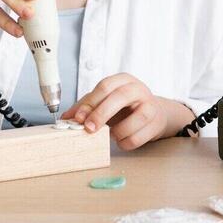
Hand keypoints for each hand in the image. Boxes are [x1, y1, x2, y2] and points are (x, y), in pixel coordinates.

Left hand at [62, 74, 189, 149]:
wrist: (153, 112)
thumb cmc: (124, 107)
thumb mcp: (105, 101)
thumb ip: (86, 107)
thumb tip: (66, 118)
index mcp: (123, 80)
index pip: (105, 86)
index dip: (90, 102)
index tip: (78, 118)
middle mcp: (138, 89)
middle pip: (120, 97)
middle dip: (101, 114)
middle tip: (89, 129)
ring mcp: (150, 105)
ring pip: (134, 119)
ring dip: (117, 132)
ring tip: (112, 134)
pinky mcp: (156, 122)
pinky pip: (138, 137)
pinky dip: (125, 143)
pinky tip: (122, 139)